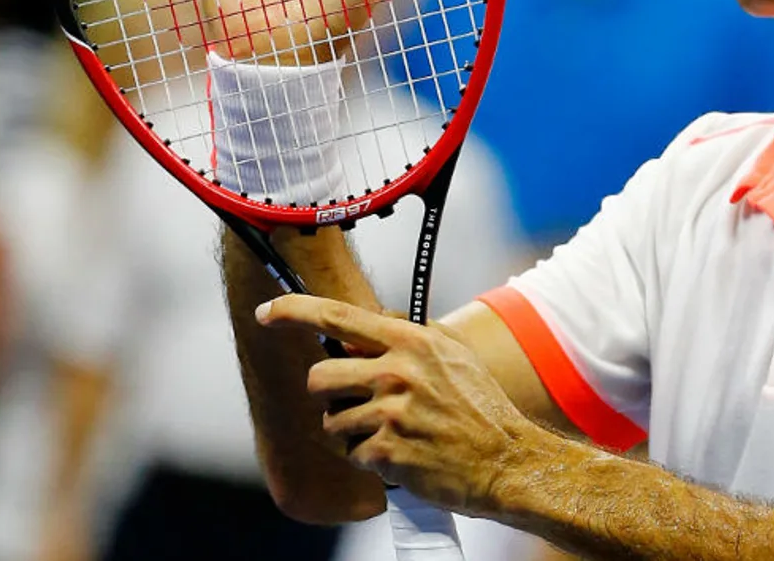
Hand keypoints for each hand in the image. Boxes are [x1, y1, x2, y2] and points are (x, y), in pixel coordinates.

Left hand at [256, 293, 544, 514]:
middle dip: (330, 396)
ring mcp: (390, 413)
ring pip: (332, 421)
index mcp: (411, 341)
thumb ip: (409, 335)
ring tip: (392, 434)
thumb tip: (368, 320)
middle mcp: (397, 372)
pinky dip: (369, 460)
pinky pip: (350, 453)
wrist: (507, 460)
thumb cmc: (480, 407)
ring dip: (352, 433)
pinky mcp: (387, 452)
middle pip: (319, 378)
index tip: (266, 313)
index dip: (293, 312)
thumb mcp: (453, 355)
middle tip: (359, 405)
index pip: (337, 317)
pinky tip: (400, 456)